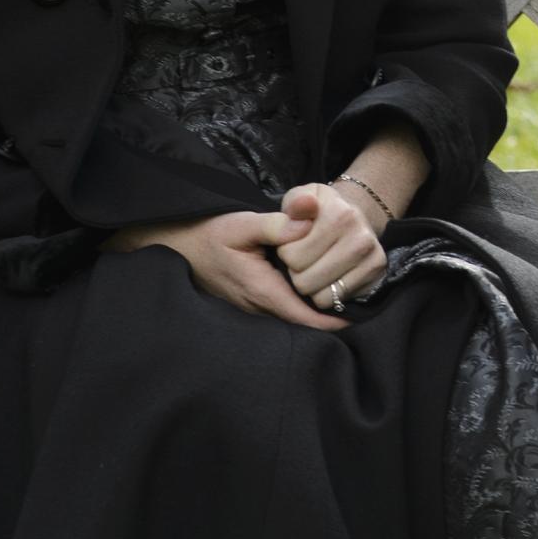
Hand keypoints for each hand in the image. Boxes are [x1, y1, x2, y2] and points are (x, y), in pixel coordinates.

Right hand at [103, 209, 338, 329]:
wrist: (178, 245)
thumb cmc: (210, 234)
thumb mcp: (242, 224)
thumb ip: (278, 224)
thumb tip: (309, 218)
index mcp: (261, 292)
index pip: (303, 316)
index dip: (331, 320)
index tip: (356, 317)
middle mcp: (257, 307)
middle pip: (300, 320)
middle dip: (328, 315)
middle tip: (358, 302)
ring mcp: (251, 308)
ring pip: (290, 317)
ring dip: (314, 310)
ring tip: (344, 296)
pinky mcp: (249, 302)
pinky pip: (280, 310)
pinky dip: (299, 304)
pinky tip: (315, 289)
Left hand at [272, 182, 389, 316]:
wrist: (351, 217)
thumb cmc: (315, 211)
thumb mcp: (297, 199)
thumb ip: (294, 204)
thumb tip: (306, 205)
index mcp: (339, 214)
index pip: (291, 256)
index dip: (284, 252)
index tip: (293, 241)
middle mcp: (360, 236)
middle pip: (304, 280)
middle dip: (296, 272)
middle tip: (303, 257)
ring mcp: (371, 257)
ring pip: (320, 296)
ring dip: (310, 286)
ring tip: (314, 267)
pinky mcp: (376, 275)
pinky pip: (334, 302)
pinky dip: (325, 295)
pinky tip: (328, 277)